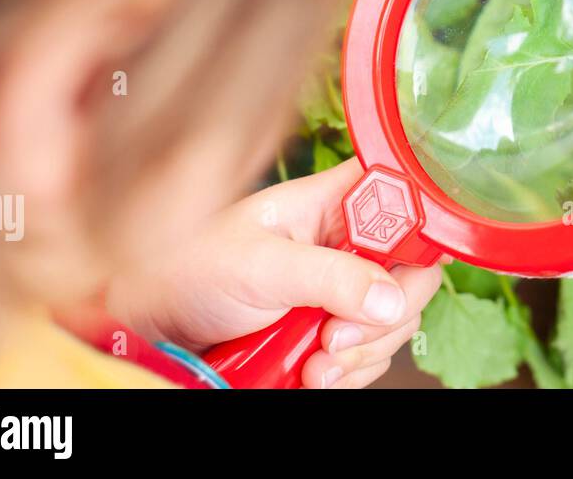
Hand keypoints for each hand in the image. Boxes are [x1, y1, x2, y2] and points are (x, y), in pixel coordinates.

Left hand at [106, 160, 440, 387]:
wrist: (151, 322)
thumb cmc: (188, 267)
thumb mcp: (261, 268)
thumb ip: (331, 277)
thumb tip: (390, 298)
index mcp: (335, 201)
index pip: (408, 199)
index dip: (420, 231)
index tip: (398, 272)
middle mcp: (346, 240)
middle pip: (412, 272)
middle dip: (385, 315)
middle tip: (338, 337)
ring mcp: (342, 287)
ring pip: (395, 320)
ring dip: (363, 352)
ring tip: (317, 363)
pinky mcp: (331, 328)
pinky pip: (368, 354)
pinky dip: (348, 372)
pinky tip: (313, 373)